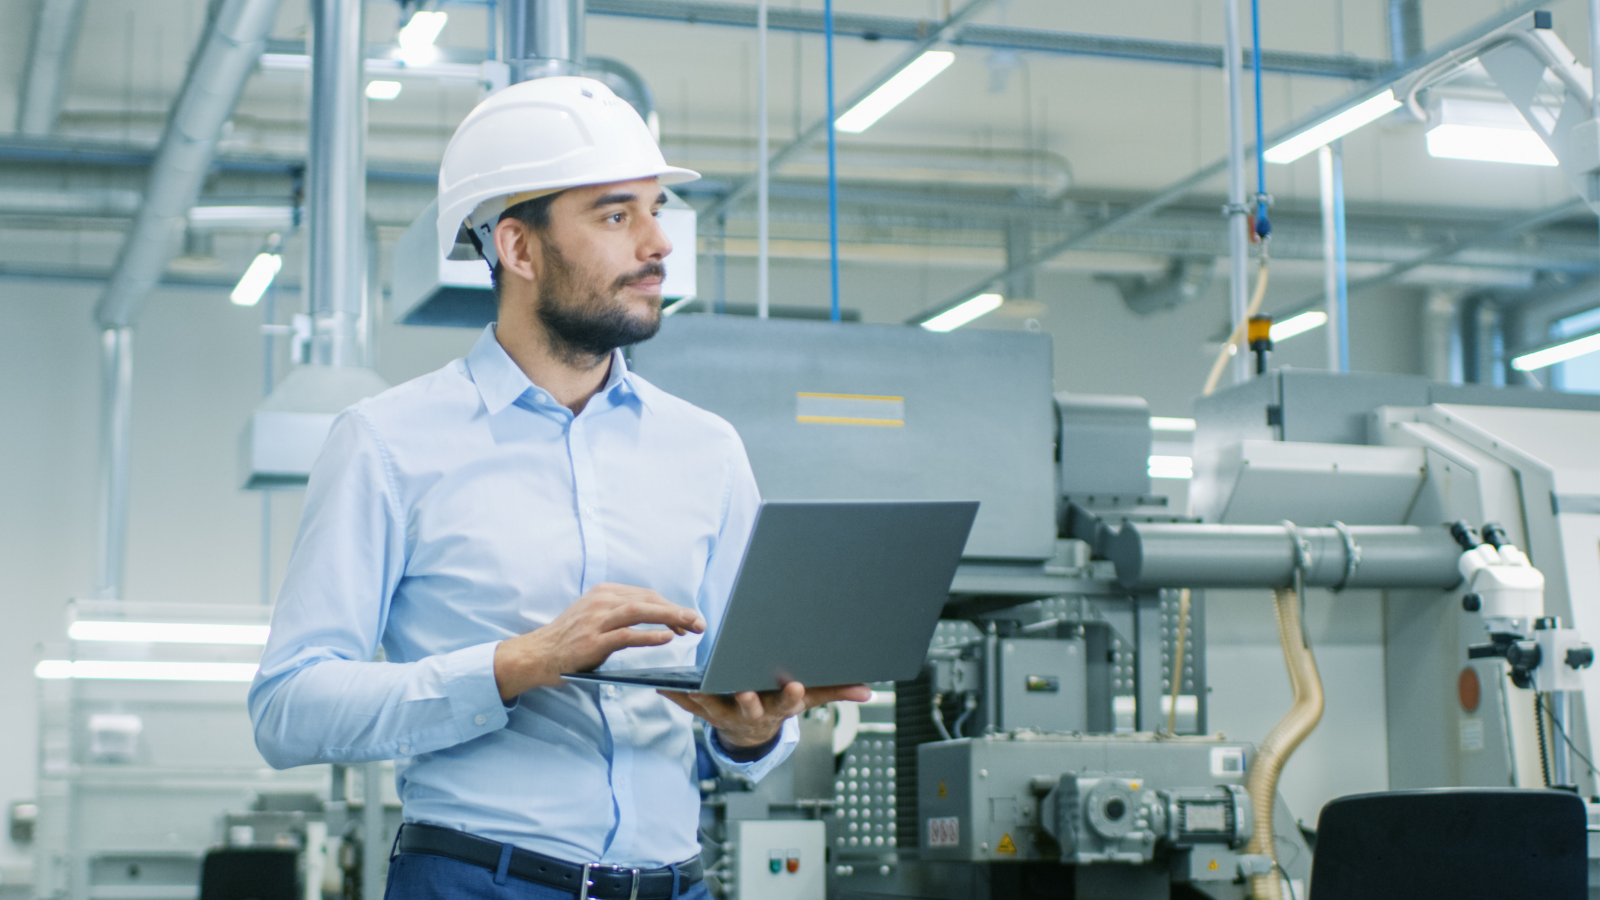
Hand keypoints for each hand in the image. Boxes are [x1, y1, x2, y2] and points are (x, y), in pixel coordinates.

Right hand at [493, 583, 704, 700]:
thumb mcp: (595, 617)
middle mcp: (601, 601)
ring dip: (670, 618)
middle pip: (648, 600)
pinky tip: (666, 638)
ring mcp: (596, 620)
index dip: (671, 606)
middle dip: (678, 611)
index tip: (688, 619)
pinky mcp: (593, 641)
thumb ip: (621, 614)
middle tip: (699, 624)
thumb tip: (657, 619)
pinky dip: (648, 636)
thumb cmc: (569, 640)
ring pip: (640, 612)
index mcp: (604, 593)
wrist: (537, 655)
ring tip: (690, 627)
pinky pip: (626, 635)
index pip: (647, 595)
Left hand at [659, 682, 871, 748]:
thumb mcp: (808, 699)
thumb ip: (835, 693)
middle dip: (749, 701)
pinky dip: (677, 697)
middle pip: (751, 707)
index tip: (794, 685)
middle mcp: (752, 713)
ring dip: (704, 698)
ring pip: (716, 707)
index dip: (791, 696)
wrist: (749, 733)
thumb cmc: (778, 704)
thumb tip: (868, 692)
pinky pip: (689, 706)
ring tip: (695, 686)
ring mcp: (727, 714)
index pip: (788, 703)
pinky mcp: (705, 712)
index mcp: (777, 708)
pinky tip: (664, 685)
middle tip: (745, 692)